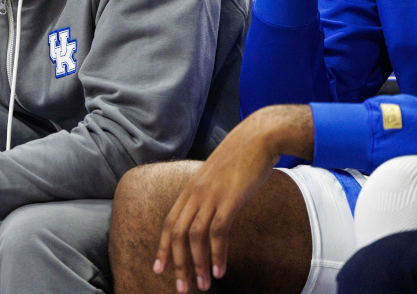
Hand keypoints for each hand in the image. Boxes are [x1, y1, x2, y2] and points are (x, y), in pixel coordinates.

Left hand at [154, 106, 313, 291]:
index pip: (169, 222)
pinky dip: (216, 253)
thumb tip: (210, 215)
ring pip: (195, 236)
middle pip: (177, 233)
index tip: (159, 268)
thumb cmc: (240, 158)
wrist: (258, 137)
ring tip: (202, 285)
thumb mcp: (217, 178)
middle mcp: (195, 193)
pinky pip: (218, 232)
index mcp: (190, 189)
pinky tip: (219, 270)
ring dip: (197, 264)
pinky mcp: (228, 199)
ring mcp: (210, 196)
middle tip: (180, 288)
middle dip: (177, 263)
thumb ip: (210, 196)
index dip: (163, 247)